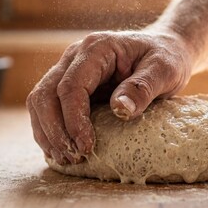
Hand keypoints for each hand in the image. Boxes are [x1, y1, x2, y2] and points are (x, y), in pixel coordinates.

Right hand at [27, 30, 194, 164]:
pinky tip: (62, 149)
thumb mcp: (164, 70)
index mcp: (97, 48)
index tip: (86, 146)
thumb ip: (142, 87)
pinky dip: (51, 130)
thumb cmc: (166, 58)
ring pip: (40, 102)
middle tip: (74, 157)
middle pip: (46, 94)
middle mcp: (76, 57)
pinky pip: (49, 108)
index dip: (73, 119)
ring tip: (67, 158)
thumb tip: (120, 109)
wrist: (165, 49)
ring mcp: (70, 70)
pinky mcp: (72, 85)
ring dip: (48, 133)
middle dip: (55, 130)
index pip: (71, 85)